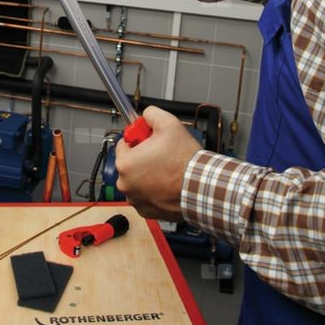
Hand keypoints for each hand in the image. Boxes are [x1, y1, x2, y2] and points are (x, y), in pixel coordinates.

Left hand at [114, 106, 200, 221]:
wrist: (201, 187)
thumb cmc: (185, 162)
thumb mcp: (169, 124)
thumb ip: (152, 114)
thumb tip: (147, 115)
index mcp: (125, 162)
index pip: (124, 143)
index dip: (139, 139)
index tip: (150, 141)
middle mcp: (125, 183)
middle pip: (130, 162)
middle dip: (143, 157)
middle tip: (161, 154)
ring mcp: (135, 199)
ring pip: (137, 180)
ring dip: (148, 174)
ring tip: (167, 170)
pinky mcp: (146, 210)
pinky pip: (144, 195)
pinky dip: (153, 190)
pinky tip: (167, 183)